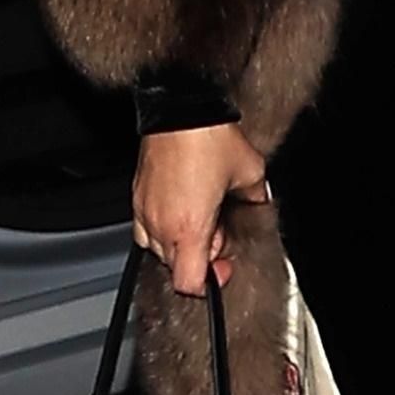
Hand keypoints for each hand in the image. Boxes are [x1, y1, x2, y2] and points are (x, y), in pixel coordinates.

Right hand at [133, 124, 271, 295]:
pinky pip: (146, 229)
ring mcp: (145, 211)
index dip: (208, 284)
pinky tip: (182, 209)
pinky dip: (164, 228)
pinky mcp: (137, 197)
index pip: (188, 283)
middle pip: (177, 268)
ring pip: (159, 250)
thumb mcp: (249, 173)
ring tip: (200, 218)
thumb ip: (255, 200)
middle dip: (200, 258)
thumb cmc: (208, 137)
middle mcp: (161, 225)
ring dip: (182, 244)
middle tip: (218, 233)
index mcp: (189, 227)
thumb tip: (258, 206)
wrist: (180, 109)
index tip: (222, 269)